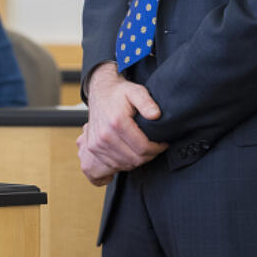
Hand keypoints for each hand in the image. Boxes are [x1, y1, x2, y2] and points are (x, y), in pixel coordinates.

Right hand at [75, 62, 167, 185]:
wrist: (100, 92)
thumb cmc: (119, 93)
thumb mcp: (136, 91)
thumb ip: (147, 102)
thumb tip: (156, 115)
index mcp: (117, 122)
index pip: (142, 148)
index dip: (157, 148)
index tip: (163, 143)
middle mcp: (104, 135)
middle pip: (134, 159)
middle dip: (149, 156)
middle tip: (155, 147)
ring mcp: (97, 143)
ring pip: (124, 164)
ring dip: (137, 160)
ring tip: (144, 149)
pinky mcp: (93, 148)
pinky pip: (113, 165)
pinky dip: (125, 162)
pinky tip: (131, 153)